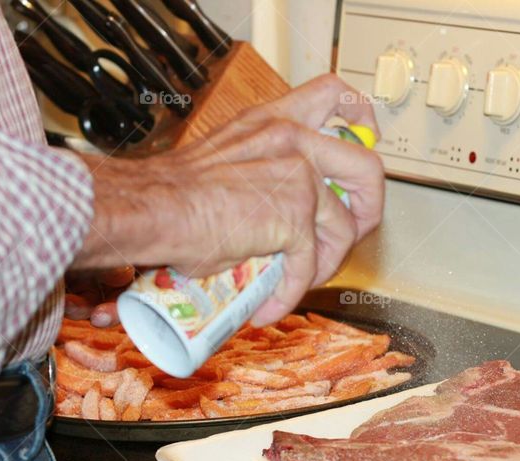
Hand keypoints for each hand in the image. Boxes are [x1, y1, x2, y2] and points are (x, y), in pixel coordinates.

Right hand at [71, 74, 383, 325]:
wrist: (151, 208)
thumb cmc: (173, 193)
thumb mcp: (229, 162)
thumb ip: (266, 172)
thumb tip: (283, 214)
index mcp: (275, 122)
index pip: (333, 97)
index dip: (360, 121)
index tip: (361, 147)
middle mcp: (294, 140)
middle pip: (367, 168)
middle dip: (369, 210)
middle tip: (349, 236)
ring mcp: (299, 177)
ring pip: (344, 230)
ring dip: (324, 265)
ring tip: (295, 282)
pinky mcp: (295, 217)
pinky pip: (309, 265)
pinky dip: (291, 292)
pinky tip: (269, 304)